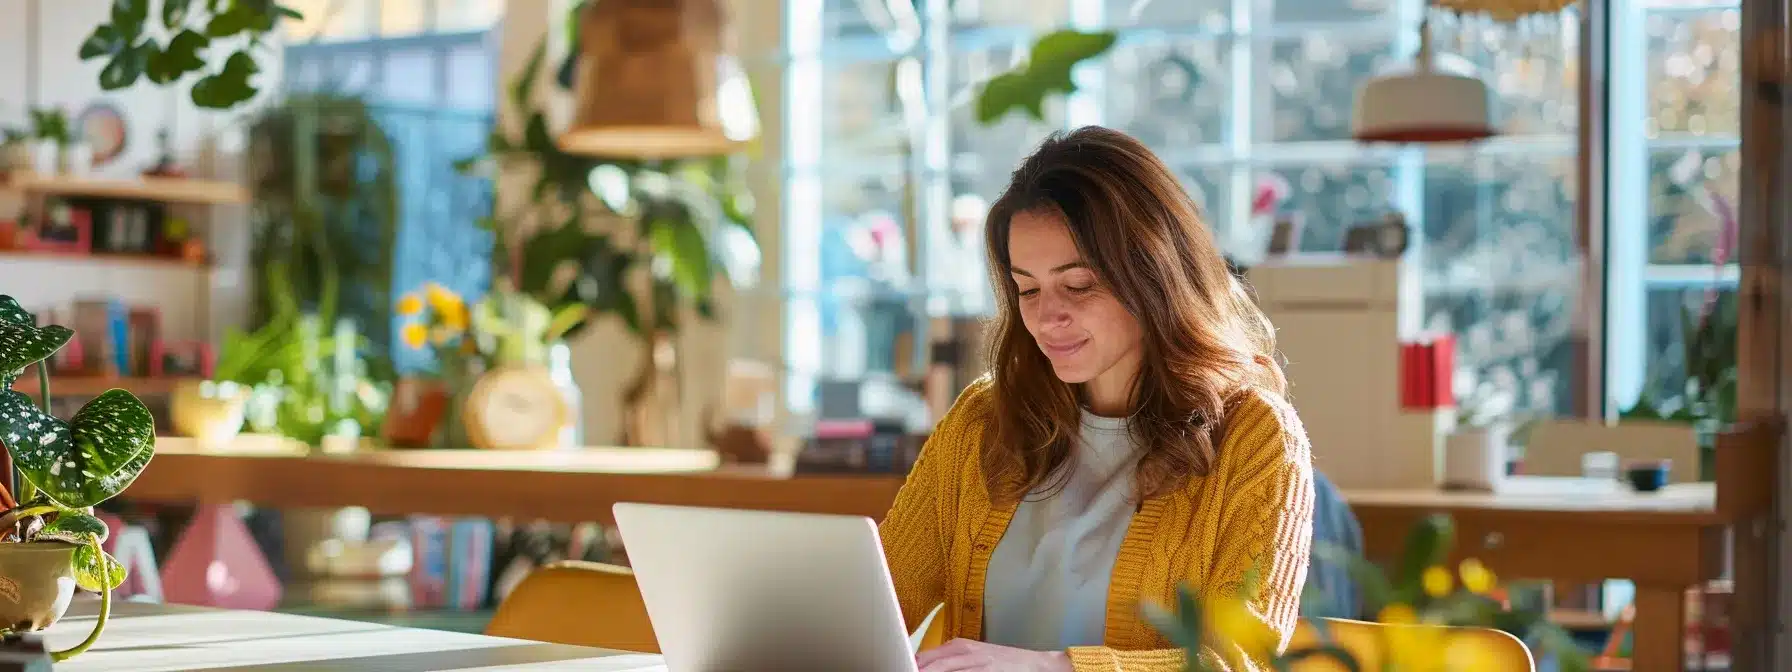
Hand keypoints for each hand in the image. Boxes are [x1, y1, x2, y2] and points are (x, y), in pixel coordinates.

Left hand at [916, 638, 1072, 671]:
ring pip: (943, 671)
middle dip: (916, 670)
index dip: (909, 665)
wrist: (1033, 664)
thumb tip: (921, 665)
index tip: (896, 667)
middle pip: (930, 664)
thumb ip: (948, 660)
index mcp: (958, 646)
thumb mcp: (972, 655)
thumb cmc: (1001, 661)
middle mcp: (965, 653)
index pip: (924, 657)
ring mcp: (975, 664)